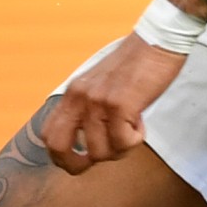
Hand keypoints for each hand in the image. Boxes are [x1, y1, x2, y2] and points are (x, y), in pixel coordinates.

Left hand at [45, 35, 185, 173]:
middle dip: (77, 165)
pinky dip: (135, 140)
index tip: (79, 160)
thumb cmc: (136, 63)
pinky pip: (122, 142)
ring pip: (98, 151)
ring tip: (131, 132)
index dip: (60, 155)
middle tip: (99, 161)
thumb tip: (89, 140)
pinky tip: (141, 124)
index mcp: (73, 93)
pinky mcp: (120, 104)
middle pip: (59, 146)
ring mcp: (98, 101)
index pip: (48, 134)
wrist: (158, 41)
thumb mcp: (102, 84)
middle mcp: (80, 97)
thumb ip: (91, 107)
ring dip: (119, 150)